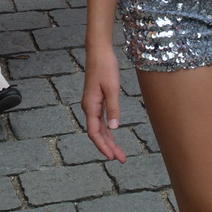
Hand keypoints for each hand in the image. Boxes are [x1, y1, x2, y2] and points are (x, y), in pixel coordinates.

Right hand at [82, 45, 126, 161]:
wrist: (99, 51)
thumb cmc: (105, 67)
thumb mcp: (112, 88)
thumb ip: (113, 108)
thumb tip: (114, 127)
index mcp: (90, 106)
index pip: (94, 132)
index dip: (102, 146)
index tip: (111, 157)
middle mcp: (89, 107)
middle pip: (97, 133)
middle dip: (109, 147)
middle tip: (122, 159)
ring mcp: (92, 104)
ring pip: (99, 128)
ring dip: (109, 140)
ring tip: (119, 153)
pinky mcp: (96, 100)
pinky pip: (100, 120)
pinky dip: (107, 130)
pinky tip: (113, 135)